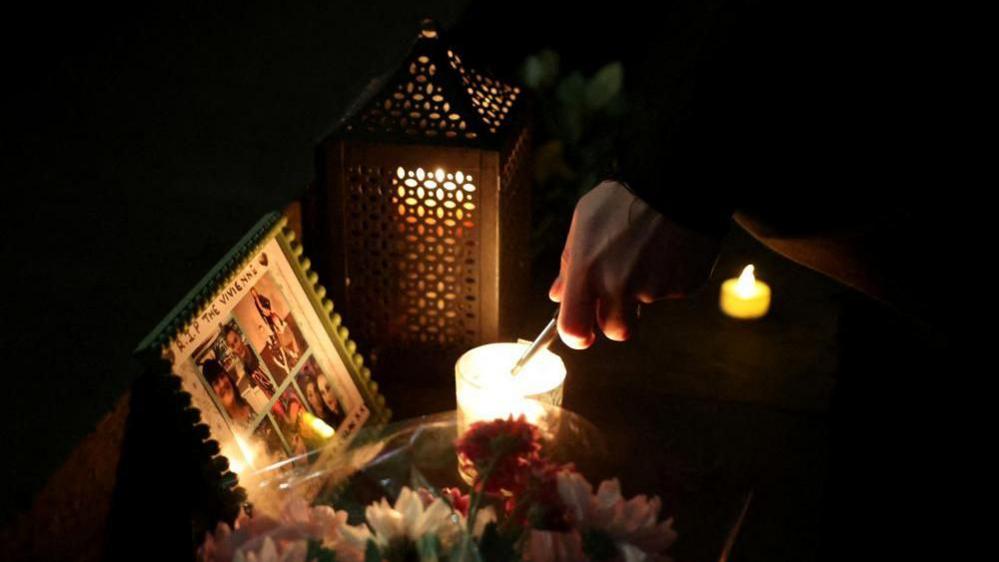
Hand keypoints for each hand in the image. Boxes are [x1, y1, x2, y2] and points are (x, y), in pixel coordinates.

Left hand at [549, 181, 721, 348]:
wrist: (677, 179)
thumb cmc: (624, 197)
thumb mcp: (584, 222)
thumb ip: (570, 264)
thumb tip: (558, 295)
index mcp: (588, 270)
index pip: (574, 328)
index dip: (578, 336)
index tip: (583, 333)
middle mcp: (620, 285)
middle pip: (617, 330)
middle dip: (618, 317)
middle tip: (622, 292)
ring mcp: (656, 288)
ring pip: (648, 304)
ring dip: (646, 287)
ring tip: (650, 249)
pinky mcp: (685, 284)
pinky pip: (674, 289)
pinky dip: (671, 275)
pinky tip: (670, 247)